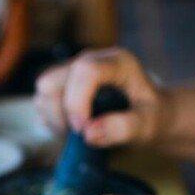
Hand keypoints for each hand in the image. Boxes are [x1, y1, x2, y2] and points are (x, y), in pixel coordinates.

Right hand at [34, 48, 164, 146]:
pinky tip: (72, 129)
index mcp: (117, 62)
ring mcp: (74, 70)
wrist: (152, 113)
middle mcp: (91, 60)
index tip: (83, 131)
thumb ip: (125, 127)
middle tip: (81, 134)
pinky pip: (42, 101)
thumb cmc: (153, 117)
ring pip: (43, 92)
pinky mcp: (63, 84)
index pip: (84, 72)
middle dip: (61, 114)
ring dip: (54, 118)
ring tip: (78, 132)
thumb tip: (89, 132)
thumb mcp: (149, 125)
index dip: (77, 104)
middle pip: (52, 81)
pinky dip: (51, 120)